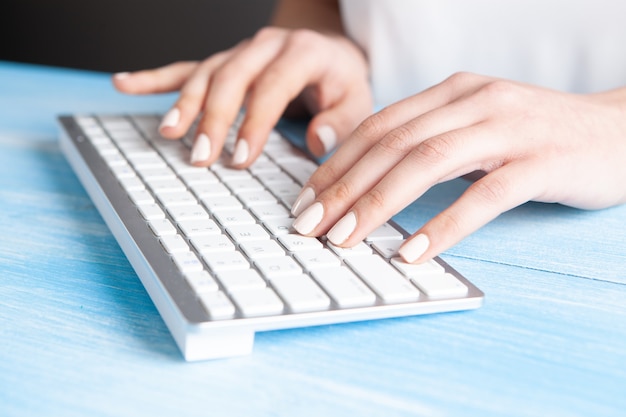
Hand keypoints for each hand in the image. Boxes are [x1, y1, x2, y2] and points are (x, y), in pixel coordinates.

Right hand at [112, 26, 371, 166]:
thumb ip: (341, 121)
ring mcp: (241, 51)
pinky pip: (186, 67)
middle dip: (212, 119)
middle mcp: (266, 45)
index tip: (239, 160)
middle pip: (230, 78)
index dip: (253, 124)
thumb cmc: (342, 82)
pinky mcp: (224, 60)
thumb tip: (317, 140)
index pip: (271, 87)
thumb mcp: (358, 101)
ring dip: (184, 104)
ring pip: (205, 72)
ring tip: (168, 133)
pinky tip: (125, 83)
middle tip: (200, 158)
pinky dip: (154, 78)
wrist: (331, 52)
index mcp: (303, 52)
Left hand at [291, 72, 625, 262]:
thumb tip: (372, 183)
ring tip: (345, 239)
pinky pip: (483, 194)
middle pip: (392, 144)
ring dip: (379, 203)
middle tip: (309, 225)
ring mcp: (508, 128)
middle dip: (343, 187)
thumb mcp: (477, 127)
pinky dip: (443, 224)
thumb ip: (431, 144)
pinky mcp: (541, 161)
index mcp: (452, 92)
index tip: (306, 199)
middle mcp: (474, 102)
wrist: (620, 131)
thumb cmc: (538, 137)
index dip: (336, 164)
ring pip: (427, 162)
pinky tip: (413, 251)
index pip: (378, 127)